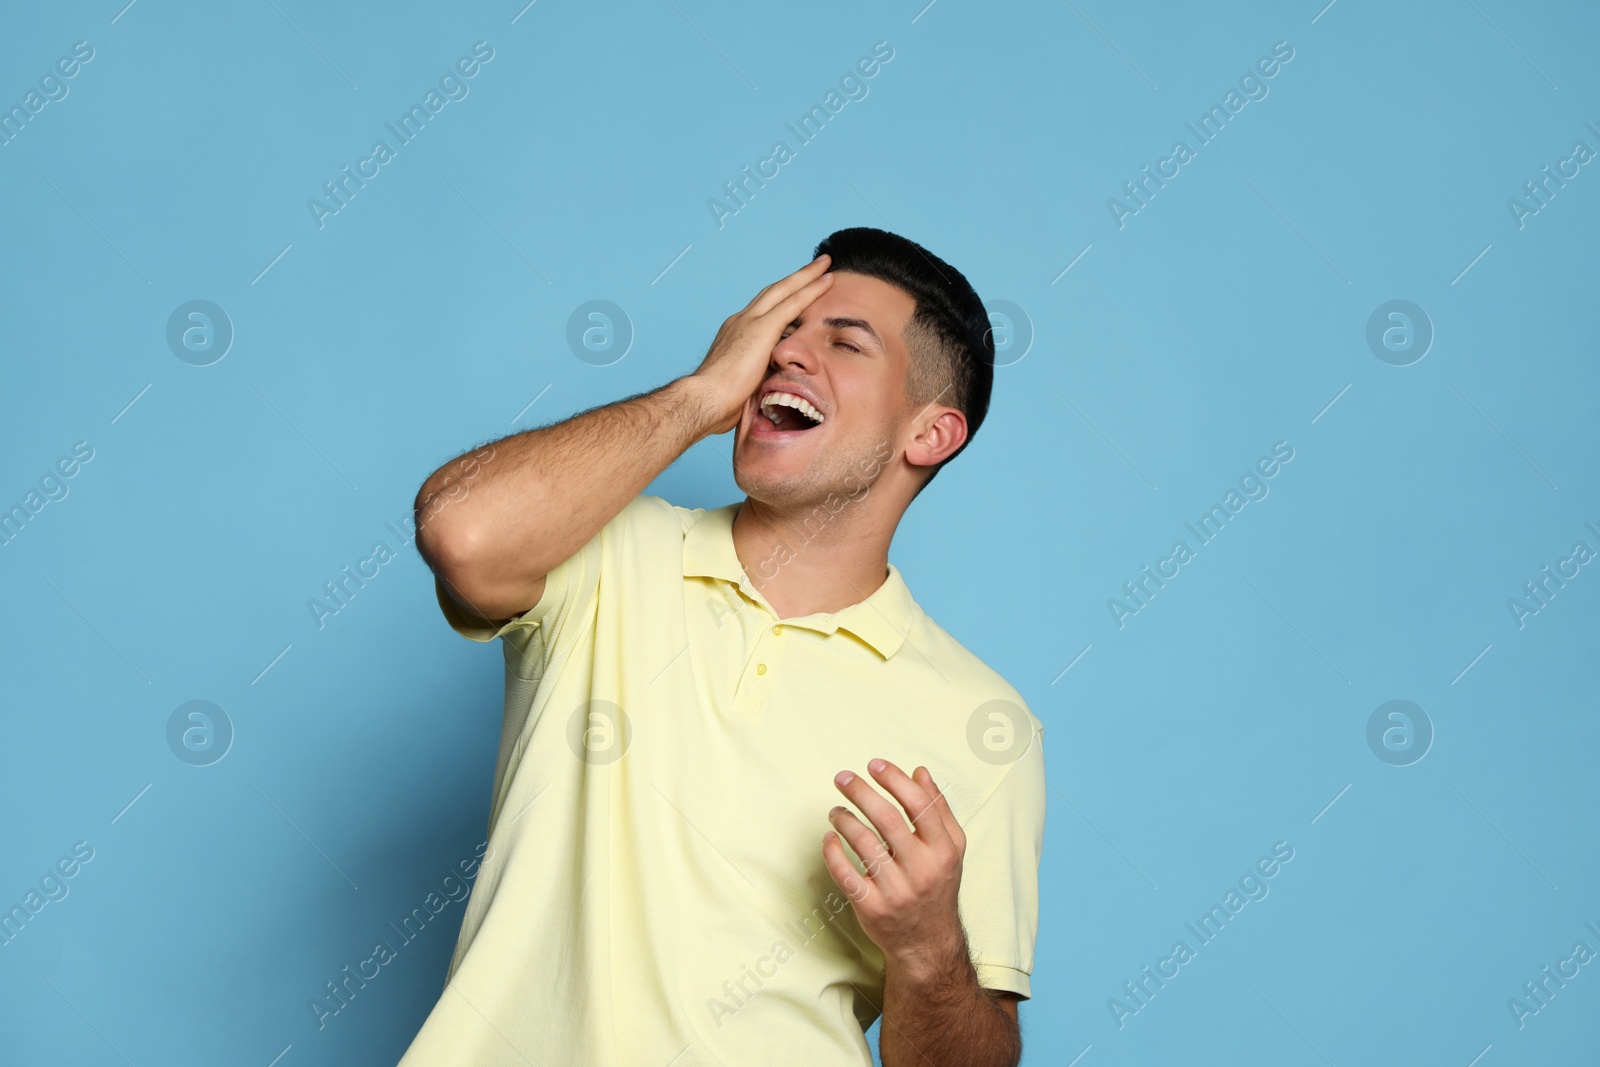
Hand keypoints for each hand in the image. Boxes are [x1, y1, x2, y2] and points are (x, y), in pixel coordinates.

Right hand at [688, 253, 834, 434]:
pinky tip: (827, 280)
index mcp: (735, 335)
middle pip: (773, 292)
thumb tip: (773, 385)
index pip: (762, 311)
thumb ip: (759, 378)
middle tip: (814, 266)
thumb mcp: (743, 385)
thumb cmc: (719, 403)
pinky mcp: (763, 328)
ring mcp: (751, 322)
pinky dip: (811, 289)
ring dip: (806, 276)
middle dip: (794, 279)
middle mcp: (741, 321)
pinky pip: (793, 302)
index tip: (794, 293)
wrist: (706, 399)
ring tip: (824, 265)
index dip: (779, 300)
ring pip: (784, 290)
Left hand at [822, 759, 968, 977]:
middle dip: (861, 792)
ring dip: (844, 820)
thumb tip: (920, 771)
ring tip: (835, 811)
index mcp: (942, 851)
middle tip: (842, 777)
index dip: (895, 780)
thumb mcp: (951, 849)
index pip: (919, 805)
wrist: (928, 943)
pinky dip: (832, 852)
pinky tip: (829, 838)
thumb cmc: (937, 886)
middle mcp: (921, 870)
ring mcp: (896, 891)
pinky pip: (845, 874)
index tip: (874, 765)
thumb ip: (938, 809)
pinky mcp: (872, 908)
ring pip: (864, 844)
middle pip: (888, 819)